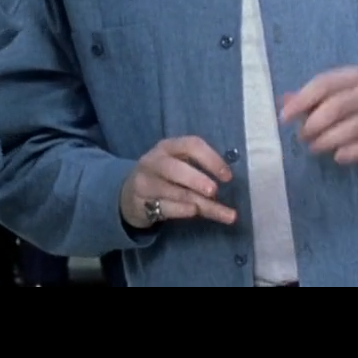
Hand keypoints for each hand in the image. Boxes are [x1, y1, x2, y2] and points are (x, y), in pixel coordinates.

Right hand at [118, 136, 236, 228]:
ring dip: (199, 202)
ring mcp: (145, 182)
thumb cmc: (163, 177)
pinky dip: (181, 210)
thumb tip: (228, 179)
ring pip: (173, 192)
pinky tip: (194, 212)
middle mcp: (154, 161)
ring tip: (221, 212)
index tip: (228, 176)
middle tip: (215, 191)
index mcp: (168, 147)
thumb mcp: (178, 165)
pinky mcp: (140, 203)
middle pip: (175, 168)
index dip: (211, 159)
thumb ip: (199, 169)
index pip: (191, 145)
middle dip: (196, 179)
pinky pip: (164, 207)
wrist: (129, 195)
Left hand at [278, 66, 357, 164]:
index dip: (302, 100)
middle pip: (337, 106)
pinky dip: (352, 153)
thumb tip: (283, 102)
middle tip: (302, 137)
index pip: (324, 84)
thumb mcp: (336, 95)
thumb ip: (309, 99)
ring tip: (315, 148)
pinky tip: (338, 157)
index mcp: (354, 76)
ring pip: (353, 127)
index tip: (285, 117)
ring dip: (328, 140)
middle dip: (314, 124)